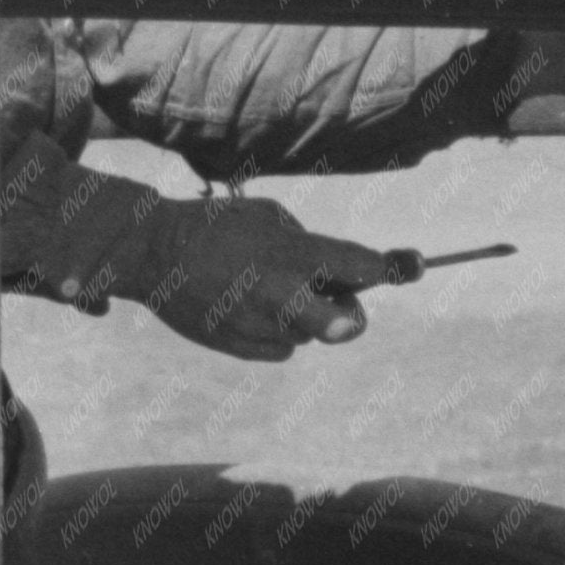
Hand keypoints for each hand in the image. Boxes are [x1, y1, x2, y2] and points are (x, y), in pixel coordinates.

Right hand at [131, 197, 392, 361]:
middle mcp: (280, 294)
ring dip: (303, 318)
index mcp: (291, 254)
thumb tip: (340, 271)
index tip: (411, 266)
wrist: (153, 254)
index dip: (391, 268)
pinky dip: (275, 332)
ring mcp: (259, 325)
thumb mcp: (270, 217)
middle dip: (350, 316)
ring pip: (309, 335)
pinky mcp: (240, 347)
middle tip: (340, 303)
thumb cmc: (217, 227)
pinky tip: (247, 307)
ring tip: (266, 291)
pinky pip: (280, 348)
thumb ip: (310, 245)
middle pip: (346, 326)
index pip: (361, 267)